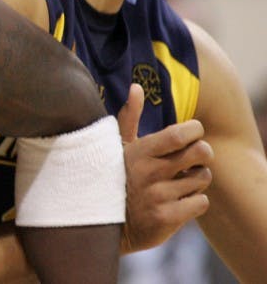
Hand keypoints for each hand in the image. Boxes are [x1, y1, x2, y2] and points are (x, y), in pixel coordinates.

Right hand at [117, 83, 212, 252]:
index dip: (194, 131)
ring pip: (203, 178)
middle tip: (193, 158)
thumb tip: (136, 87)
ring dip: (197, 180)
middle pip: (202, 152)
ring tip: (180, 181)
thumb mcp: (119, 147)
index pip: (181, 134)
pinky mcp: (167, 218)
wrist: (106, 222)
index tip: (190, 135)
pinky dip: (195, 201)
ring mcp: (158, 196)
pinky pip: (201, 202)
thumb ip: (130, 116)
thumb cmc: (116, 177)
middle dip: (203, 153)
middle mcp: (150, 172)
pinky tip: (179, 200)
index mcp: (140, 151)